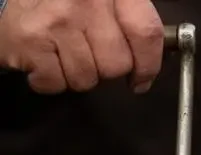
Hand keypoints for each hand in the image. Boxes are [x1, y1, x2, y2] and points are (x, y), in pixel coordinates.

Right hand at [0, 0, 163, 93]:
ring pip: (87, 78)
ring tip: (63, 54)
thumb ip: (131, 23)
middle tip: (89, 56)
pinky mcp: (31, 39)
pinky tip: (45, 60)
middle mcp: (87, 1)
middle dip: (105, 71)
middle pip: (117, 64)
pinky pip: (55, 83)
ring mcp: (58, 20)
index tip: (141, 79)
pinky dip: (50, 80)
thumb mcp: (104, 0)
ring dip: (77, 76)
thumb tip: (150, 63)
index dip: (148, 65)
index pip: (146, 33)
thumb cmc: (63, 2)